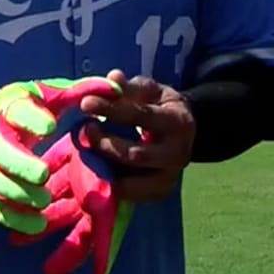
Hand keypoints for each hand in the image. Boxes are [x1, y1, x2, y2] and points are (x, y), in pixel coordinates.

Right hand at [0, 77, 121, 273]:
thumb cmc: (28, 109)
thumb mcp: (50, 96)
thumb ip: (81, 91)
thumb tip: (115, 86)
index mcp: (10, 107)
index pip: (16, 110)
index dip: (31, 119)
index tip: (51, 127)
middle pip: (0, 150)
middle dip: (20, 164)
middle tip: (43, 174)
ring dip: (17, 193)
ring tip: (43, 201)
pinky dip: (15, 217)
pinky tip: (37, 222)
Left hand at [77, 70, 195, 202]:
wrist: (187, 131)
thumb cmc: (162, 107)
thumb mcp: (152, 91)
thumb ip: (132, 87)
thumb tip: (113, 77)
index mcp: (177, 122)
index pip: (140, 116)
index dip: (111, 109)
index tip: (86, 103)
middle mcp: (177, 153)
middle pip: (133, 154)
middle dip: (104, 143)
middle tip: (85, 130)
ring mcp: (170, 176)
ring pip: (130, 181)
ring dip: (104, 168)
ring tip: (87, 152)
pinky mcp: (161, 192)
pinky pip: (131, 195)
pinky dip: (111, 185)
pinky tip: (98, 170)